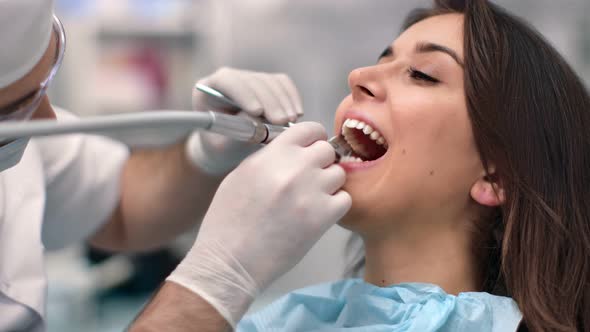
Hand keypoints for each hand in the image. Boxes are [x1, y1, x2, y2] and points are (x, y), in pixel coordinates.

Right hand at [168, 122, 350, 327]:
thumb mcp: (242, 174)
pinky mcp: (322, 217)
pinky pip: (344, 199)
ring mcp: (311, 192)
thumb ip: (270, 157)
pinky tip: (317, 213)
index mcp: (272, 155)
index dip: (313, 139)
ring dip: (329, 184)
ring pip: (339, 174)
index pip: (309, 129)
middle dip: (321, 162)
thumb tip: (292, 149)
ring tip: (311, 198)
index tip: (312, 148)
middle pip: (328, 150)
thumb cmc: (229, 220)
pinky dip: (335, 205)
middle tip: (310, 178)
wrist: (231, 260)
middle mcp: (294, 169)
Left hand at [185, 67, 302, 174]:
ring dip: (283, 101)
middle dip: (270, 101)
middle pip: (252, 80)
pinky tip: (296, 114)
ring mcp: (248, 79)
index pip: (226, 80)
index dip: (244, 93)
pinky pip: (282, 83)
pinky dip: (291, 97)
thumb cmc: (222, 149)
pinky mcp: (266, 83)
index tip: (258, 112)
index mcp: (208, 91)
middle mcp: (228, 80)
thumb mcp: (224, 147)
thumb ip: (237, 132)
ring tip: (290, 121)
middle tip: (282, 121)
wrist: (229, 149)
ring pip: (269, 81)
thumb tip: (256, 118)